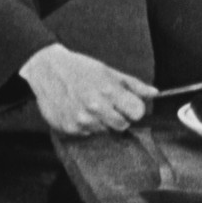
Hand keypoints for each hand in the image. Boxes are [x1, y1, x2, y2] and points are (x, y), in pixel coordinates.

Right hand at [19, 44, 158, 134]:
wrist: (47, 70)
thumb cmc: (80, 68)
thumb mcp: (109, 71)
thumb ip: (133, 85)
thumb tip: (154, 93)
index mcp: (109, 91)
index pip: (137, 112)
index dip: (135, 109)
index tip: (130, 105)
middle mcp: (96, 108)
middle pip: (123, 125)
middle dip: (120, 116)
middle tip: (108, 104)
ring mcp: (82, 120)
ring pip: (105, 130)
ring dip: (102, 121)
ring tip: (91, 105)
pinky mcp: (69, 129)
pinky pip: (88, 134)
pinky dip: (87, 125)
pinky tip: (79, 110)